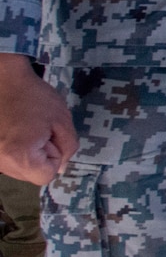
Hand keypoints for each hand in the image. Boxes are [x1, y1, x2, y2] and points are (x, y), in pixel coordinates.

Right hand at [0, 55, 75, 184]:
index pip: (45, 176)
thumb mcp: (62, 121)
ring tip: (23, 129)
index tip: (47, 136)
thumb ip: (67, 148)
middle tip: (35, 130)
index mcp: (19, 157)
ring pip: (18, 168)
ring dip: (26, 154)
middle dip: (39, 157)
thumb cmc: (33, 97)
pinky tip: (13, 130)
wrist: (1, 80)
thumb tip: (60, 168)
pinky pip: (7, 159)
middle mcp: (0, 163)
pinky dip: (13, 149)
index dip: (53, 157)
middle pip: (30, 174)